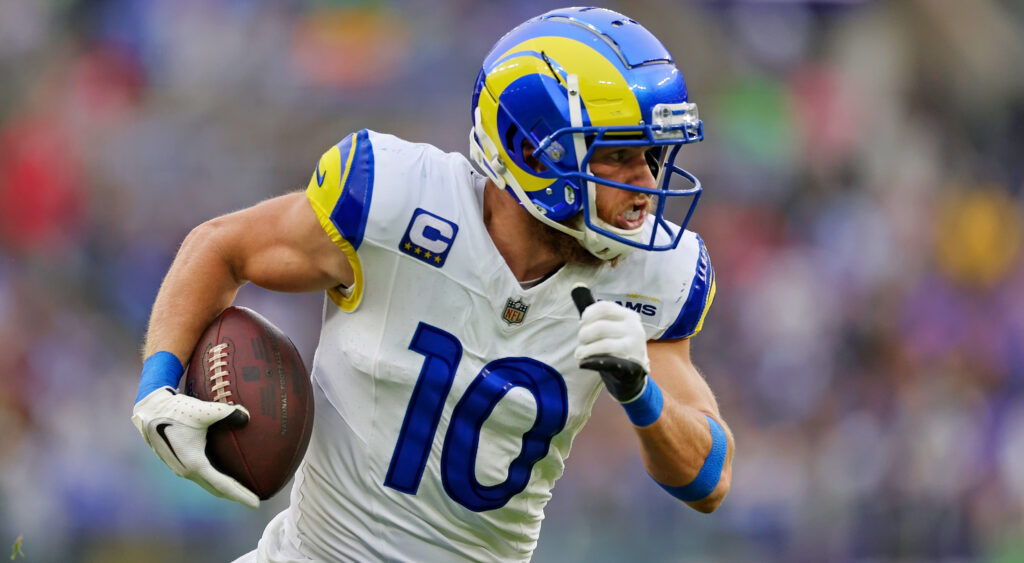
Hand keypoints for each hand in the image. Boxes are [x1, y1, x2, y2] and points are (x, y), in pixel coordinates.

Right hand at [131, 387, 258, 507]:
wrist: (149, 410)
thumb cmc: (176, 410)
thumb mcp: (204, 411)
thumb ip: (227, 413)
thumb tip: (247, 416)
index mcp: (194, 463)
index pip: (223, 485)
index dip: (241, 495)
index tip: (256, 503)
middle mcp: (187, 470)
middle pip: (216, 489)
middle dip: (236, 495)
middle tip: (255, 498)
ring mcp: (180, 467)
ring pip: (207, 483)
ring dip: (224, 488)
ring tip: (241, 487)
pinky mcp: (177, 462)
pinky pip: (200, 475)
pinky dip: (214, 479)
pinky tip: (222, 471)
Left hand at [573, 286, 649, 401]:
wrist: (632, 374)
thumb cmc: (616, 345)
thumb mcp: (608, 325)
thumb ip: (593, 309)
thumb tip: (576, 285)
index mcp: (629, 316)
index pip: (603, 308)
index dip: (587, 316)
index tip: (582, 325)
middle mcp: (634, 328)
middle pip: (599, 327)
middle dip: (583, 335)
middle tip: (581, 343)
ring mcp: (634, 347)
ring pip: (602, 344)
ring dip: (584, 350)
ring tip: (580, 354)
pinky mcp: (630, 365)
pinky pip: (607, 361)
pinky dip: (591, 361)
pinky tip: (583, 362)